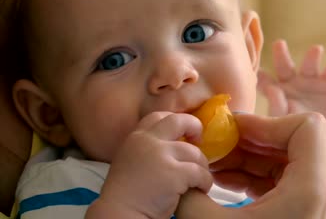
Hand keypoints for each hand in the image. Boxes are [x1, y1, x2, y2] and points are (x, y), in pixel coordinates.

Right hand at [86, 113, 212, 218]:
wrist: (120, 214)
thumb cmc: (127, 194)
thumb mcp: (131, 160)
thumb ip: (147, 148)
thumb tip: (175, 143)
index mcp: (136, 138)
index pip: (159, 116)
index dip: (175, 121)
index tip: (183, 134)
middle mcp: (148, 141)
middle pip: (180, 121)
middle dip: (195, 128)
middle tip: (199, 142)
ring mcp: (161, 155)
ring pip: (195, 153)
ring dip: (202, 167)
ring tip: (198, 180)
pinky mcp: (174, 173)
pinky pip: (200, 173)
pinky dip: (205, 182)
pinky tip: (201, 189)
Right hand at [175, 113, 325, 218]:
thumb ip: (192, 186)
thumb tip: (184, 160)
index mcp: (310, 194)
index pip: (309, 127)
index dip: (268, 122)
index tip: (234, 130)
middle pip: (311, 138)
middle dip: (265, 134)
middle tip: (230, 141)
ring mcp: (322, 207)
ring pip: (300, 157)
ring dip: (259, 152)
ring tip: (219, 161)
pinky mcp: (310, 215)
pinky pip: (291, 178)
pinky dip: (261, 172)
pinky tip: (226, 179)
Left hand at [258, 40, 325, 126]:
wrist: (320, 136)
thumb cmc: (295, 131)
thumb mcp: (284, 121)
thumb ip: (276, 107)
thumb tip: (271, 89)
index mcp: (276, 90)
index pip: (265, 81)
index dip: (261, 77)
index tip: (258, 73)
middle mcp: (291, 81)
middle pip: (285, 66)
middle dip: (282, 55)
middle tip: (279, 44)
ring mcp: (310, 81)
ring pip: (310, 65)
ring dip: (312, 56)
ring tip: (316, 50)